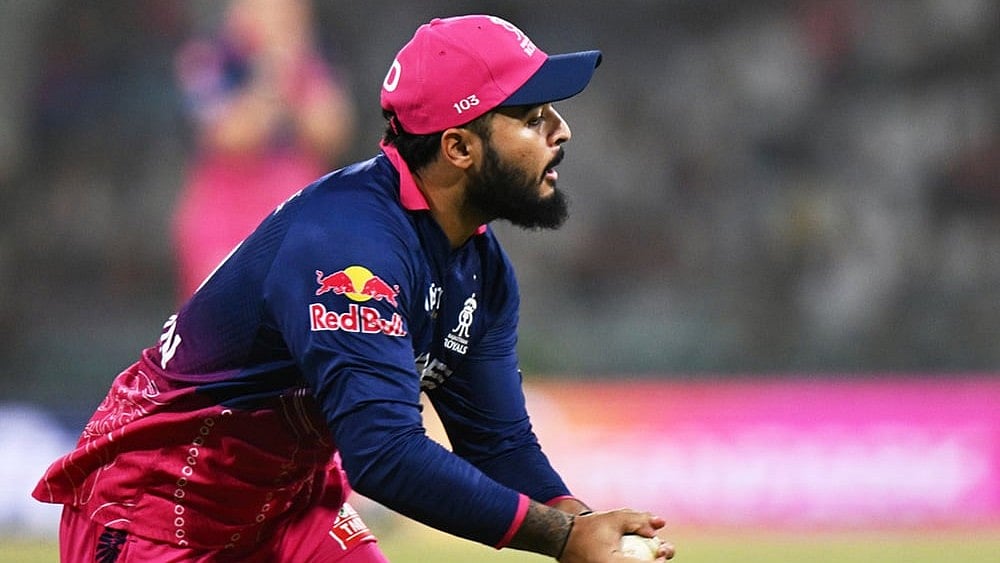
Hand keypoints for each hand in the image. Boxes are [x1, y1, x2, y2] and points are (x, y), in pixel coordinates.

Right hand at [559, 509, 674, 561]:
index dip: (660, 561)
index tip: (663, 552)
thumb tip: (660, 524)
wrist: (563, 539)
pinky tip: (640, 556)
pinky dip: (632, 561)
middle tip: (662, 554)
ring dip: (644, 562)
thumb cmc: (589, 528)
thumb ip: (639, 520)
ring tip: (653, 555)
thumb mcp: (614, 519)